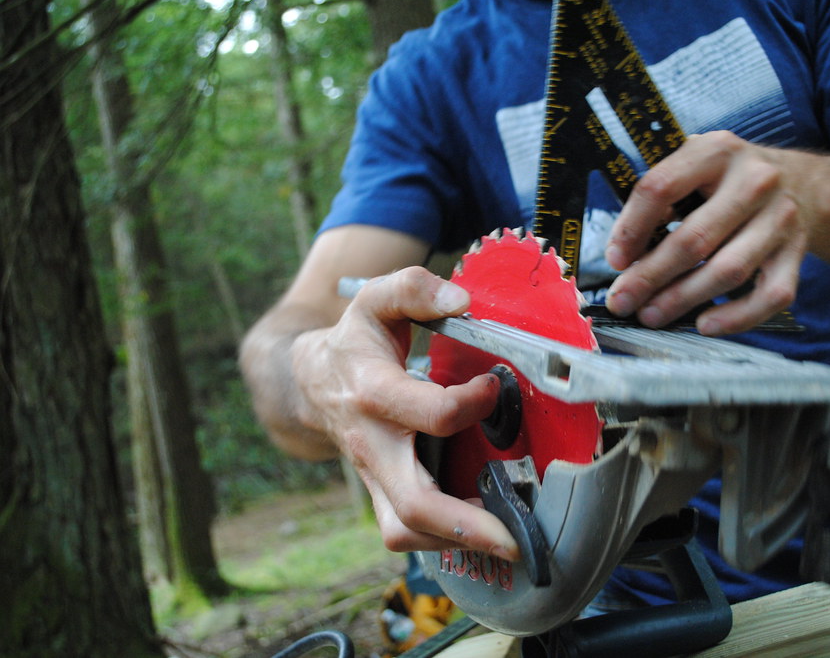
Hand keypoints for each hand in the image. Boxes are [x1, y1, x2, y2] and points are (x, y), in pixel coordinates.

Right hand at [291, 266, 519, 559]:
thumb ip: (413, 288)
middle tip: (516, 538)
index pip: (429, 414)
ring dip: (457, 543)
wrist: (312, 383)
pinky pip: (408, 532)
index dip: (469, 405)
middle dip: (467, 525)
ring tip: (508, 540)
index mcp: (374, 394)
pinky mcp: (382, 495)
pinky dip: (445, 540)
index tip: (492, 386)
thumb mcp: (374, 300)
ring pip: (406, 531)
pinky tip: (484, 530)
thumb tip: (462, 300)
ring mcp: (375, 477)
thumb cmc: (355, 341)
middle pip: (413, 503)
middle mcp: (373, 445)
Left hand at [604, 131, 807, 334]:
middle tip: (623, 300)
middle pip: (694, 238)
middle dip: (650, 276)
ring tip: (652, 314)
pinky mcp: (797, 252)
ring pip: (729, 270)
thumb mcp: (697, 167)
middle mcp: (754, 181)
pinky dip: (737, 317)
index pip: (661, 188)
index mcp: (717, 151)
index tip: (616, 259)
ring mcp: (781, 218)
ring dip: (683, 299)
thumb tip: (624, 255)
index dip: (631, 228)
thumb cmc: (731, 181)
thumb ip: (662, 198)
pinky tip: (705, 324)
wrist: (804, 183)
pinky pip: (770, 295)